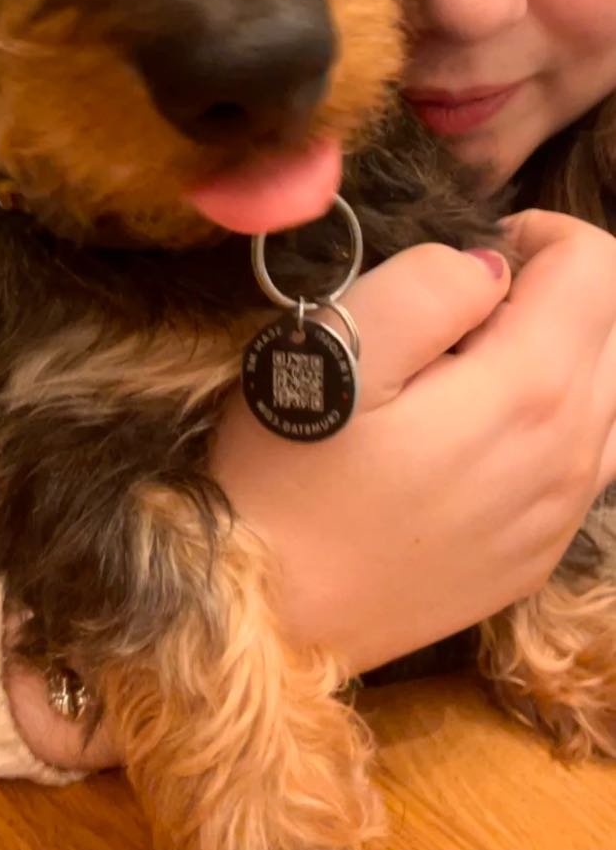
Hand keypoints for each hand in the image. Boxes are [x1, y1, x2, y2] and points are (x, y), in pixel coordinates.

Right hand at [3, 209, 615, 764]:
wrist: (268, 614)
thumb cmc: (286, 472)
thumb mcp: (334, 347)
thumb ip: (426, 285)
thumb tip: (489, 266)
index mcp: (529, 391)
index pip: (597, 266)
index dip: (537, 235)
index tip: (466, 257)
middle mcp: (570, 454)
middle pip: (613, 326)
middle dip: (548, 292)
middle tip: (454, 314)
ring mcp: (561, 512)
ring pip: (609, 393)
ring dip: (555, 355)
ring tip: (465, 367)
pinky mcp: (539, 552)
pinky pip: (585, 457)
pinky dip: (549, 418)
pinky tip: (468, 432)